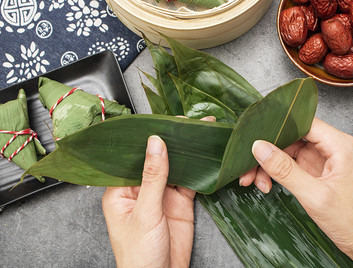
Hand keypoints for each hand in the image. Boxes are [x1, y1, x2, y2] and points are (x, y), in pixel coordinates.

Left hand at [102, 116, 214, 266]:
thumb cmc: (139, 257)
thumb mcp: (145, 213)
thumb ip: (153, 177)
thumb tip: (156, 143)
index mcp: (121, 190)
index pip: (134, 156)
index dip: (149, 138)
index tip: (165, 123)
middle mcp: (141, 190)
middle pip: (157, 159)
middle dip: (172, 142)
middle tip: (188, 124)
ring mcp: (162, 196)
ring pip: (175, 168)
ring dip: (187, 154)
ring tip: (200, 135)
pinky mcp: (179, 204)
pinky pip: (189, 182)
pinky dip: (199, 172)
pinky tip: (206, 159)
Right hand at [239, 118, 352, 266]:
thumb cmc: (350, 220)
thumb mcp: (314, 195)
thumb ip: (285, 170)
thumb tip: (260, 147)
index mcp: (338, 145)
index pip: (302, 122)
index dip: (276, 127)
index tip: (254, 137)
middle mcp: (330, 146)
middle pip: (290, 137)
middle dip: (267, 151)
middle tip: (248, 166)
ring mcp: (321, 158)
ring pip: (286, 150)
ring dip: (268, 165)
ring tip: (255, 181)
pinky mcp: (314, 170)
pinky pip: (289, 163)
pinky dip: (275, 173)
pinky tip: (267, 184)